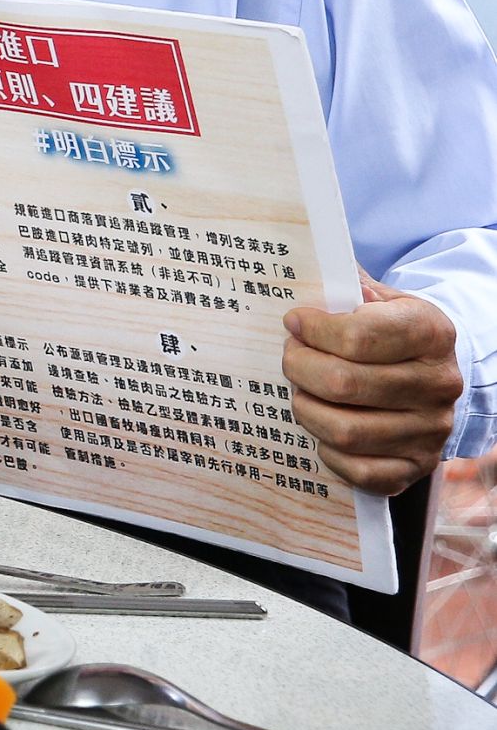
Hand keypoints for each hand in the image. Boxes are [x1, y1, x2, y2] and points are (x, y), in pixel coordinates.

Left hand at [283, 278, 462, 494]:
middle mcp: (440, 383)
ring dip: (305, 408)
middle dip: (299, 367)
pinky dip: (328, 450)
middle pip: (343, 384)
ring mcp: (431, 430)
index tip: (294, 322)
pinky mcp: (417, 467)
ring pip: (344, 430)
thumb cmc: (390, 328)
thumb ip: (342, 283)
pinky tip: (322, 424)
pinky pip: (359, 471)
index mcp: (431, 332)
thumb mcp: (377, 296)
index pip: (358, 336)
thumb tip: (300, 259)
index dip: (313, 330)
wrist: (431, 370)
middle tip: (290, 356)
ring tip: (300, 390)